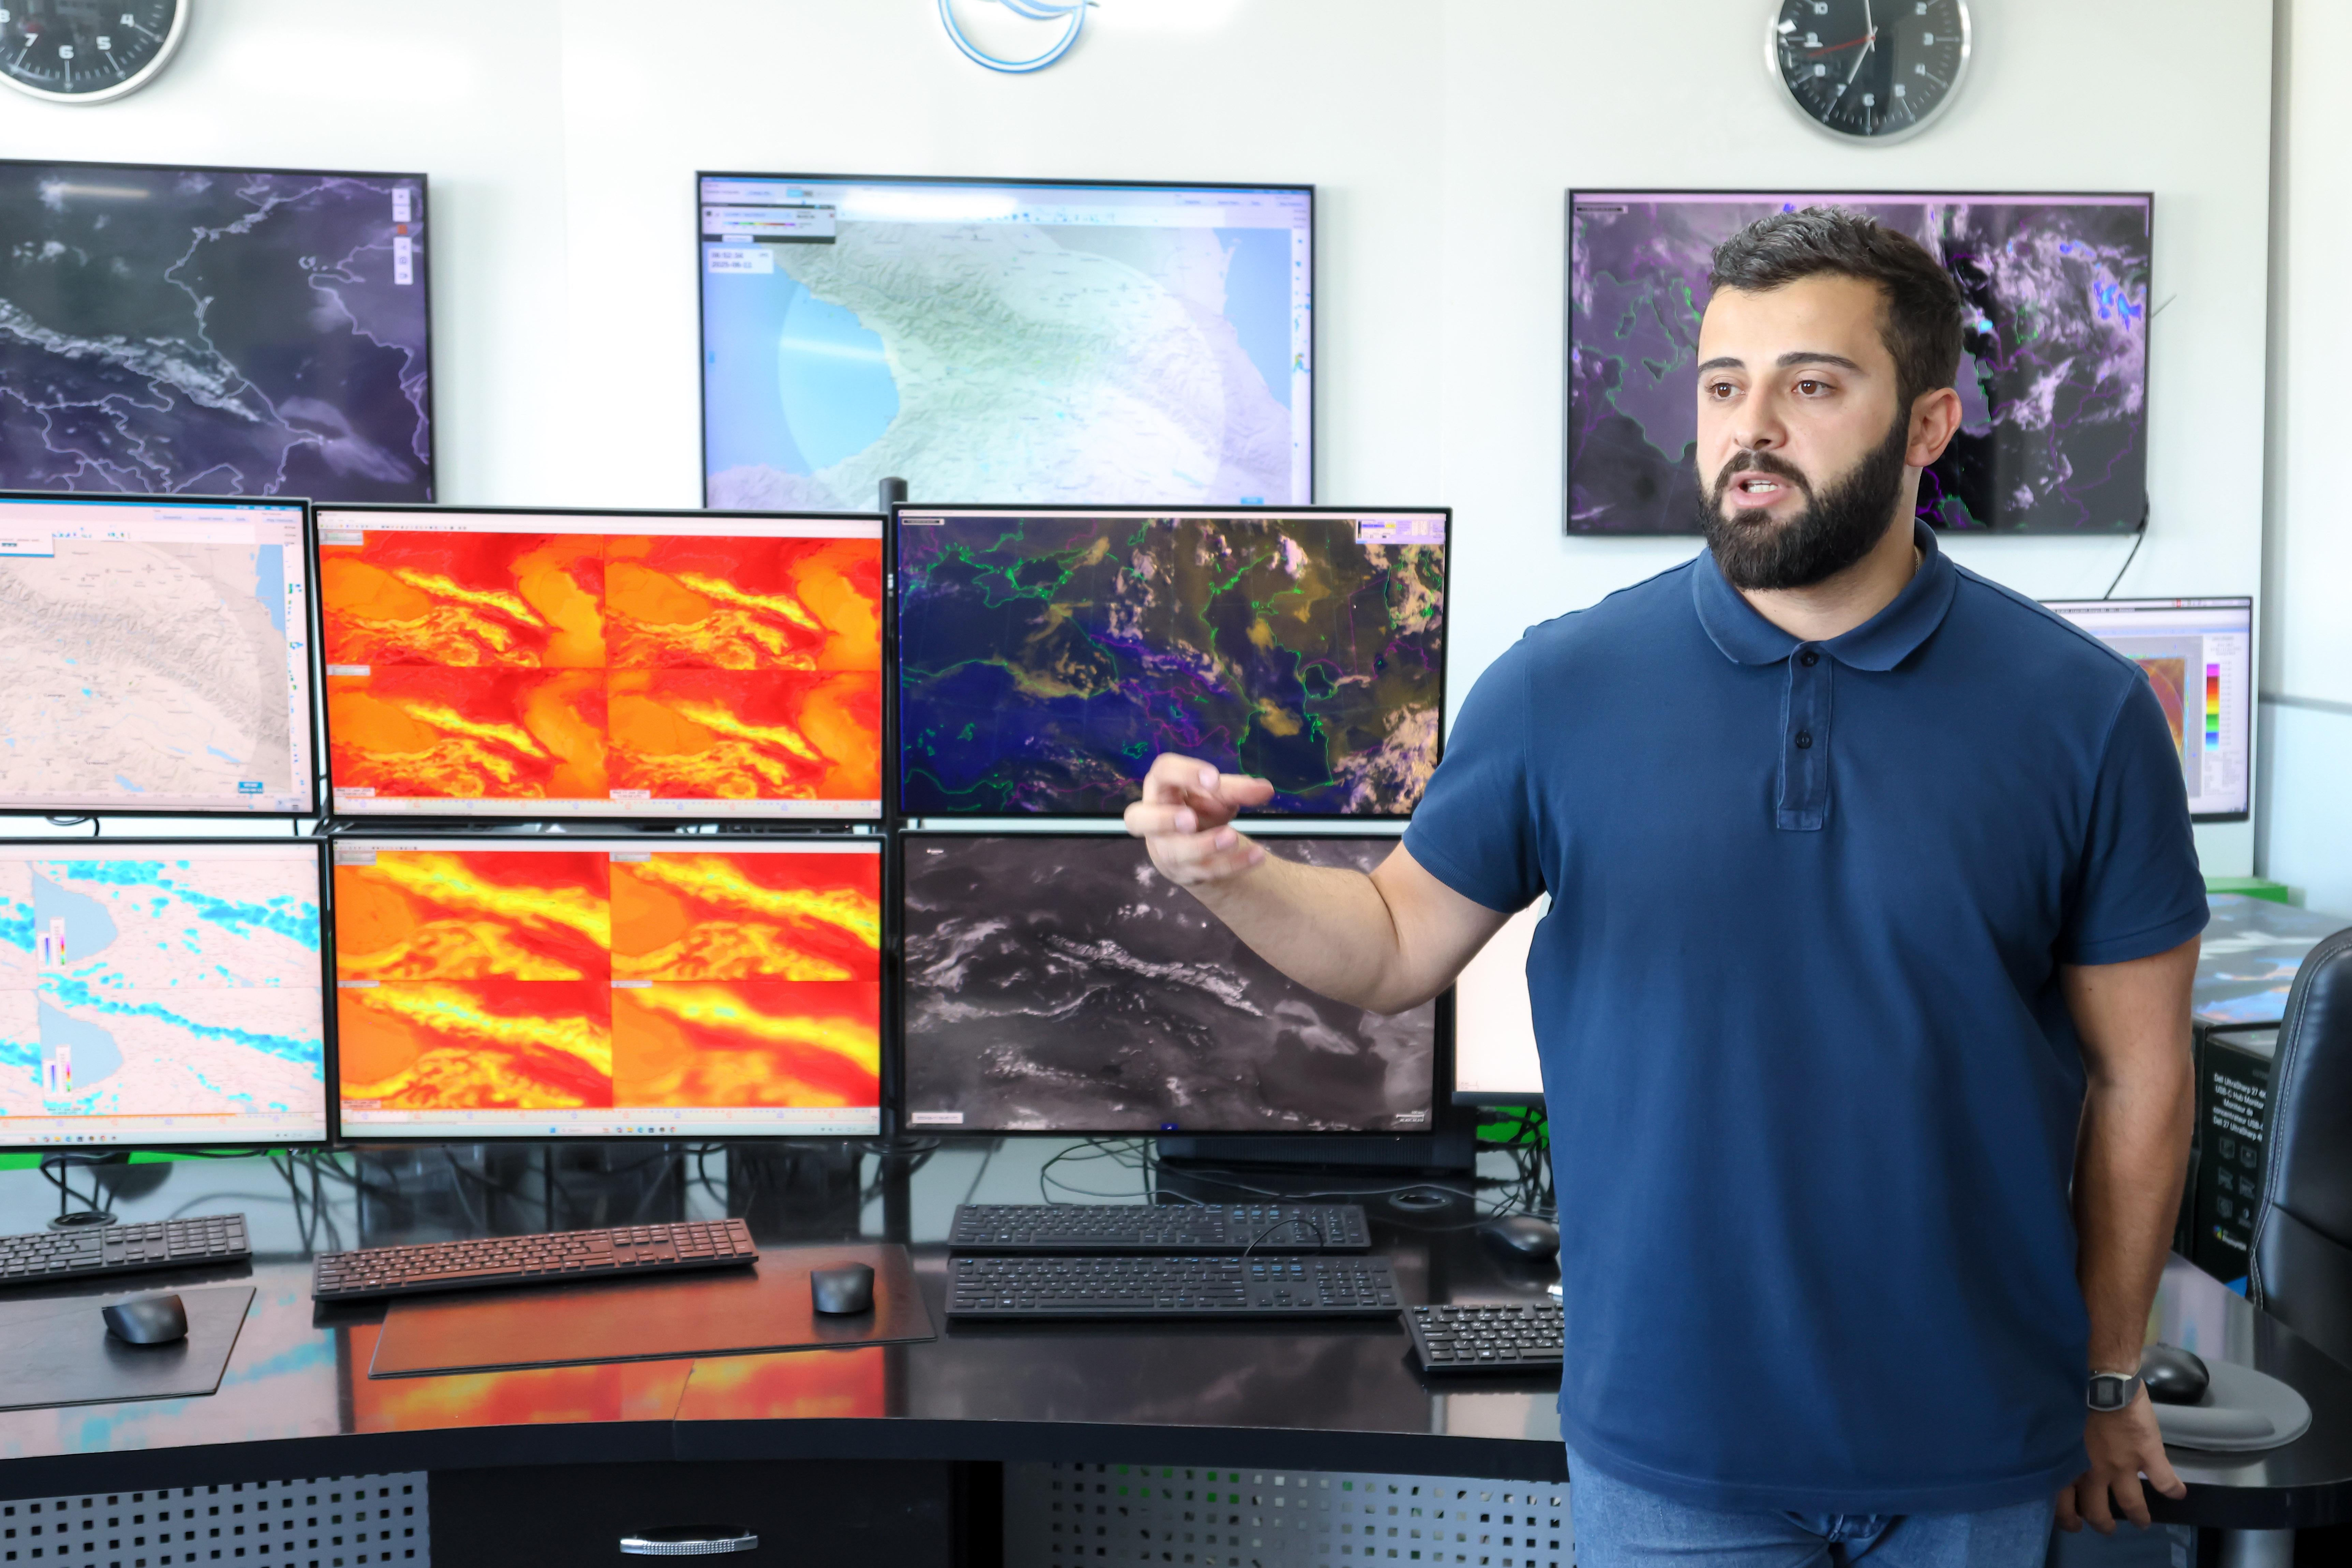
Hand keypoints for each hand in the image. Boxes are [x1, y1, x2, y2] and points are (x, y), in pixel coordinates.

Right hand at [1121, 753, 1275, 887]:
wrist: (1201, 845)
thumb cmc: (1202, 808)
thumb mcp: (1218, 794)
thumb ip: (1238, 790)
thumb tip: (1266, 790)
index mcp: (1162, 787)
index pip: (1163, 772)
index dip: (1185, 774)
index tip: (1213, 778)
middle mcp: (1153, 818)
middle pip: (1138, 820)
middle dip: (1164, 820)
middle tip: (1190, 820)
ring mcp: (1165, 848)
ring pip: (1175, 851)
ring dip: (1204, 846)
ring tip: (1232, 837)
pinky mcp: (1183, 871)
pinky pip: (1205, 871)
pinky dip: (1233, 864)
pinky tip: (1256, 855)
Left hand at [2057, 1393, 2185, 1533]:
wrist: (2101, 1378)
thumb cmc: (2071, 1396)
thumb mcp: (2056, 1429)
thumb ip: (2059, 1450)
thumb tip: (2055, 1458)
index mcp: (2066, 1464)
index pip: (2062, 1504)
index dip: (2068, 1518)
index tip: (2074, 1521)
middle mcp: (2092, 1471)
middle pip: (2096, 1511)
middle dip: (2101, 1523)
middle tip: (2105, 1527)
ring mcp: (2122, 1466)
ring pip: (2131, 1503)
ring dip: (2138, 1516)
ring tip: (2142, 1522)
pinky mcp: (2147, 1455)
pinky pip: (2165, 1482)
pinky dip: (2173, 1490)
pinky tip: (2178, 1494)